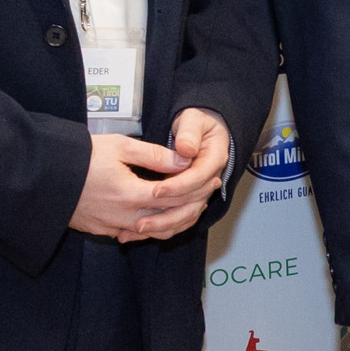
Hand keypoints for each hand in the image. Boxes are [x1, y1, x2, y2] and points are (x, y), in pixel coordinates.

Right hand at [70, 129, 220, 238]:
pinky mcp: (101, 230)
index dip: (197, 189)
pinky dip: (151, 228)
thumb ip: (154, 155)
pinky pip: (133, 235)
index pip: (176, 196)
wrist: (42, 176)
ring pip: (154, 232)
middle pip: (170, 218)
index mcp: (132, 194)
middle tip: (207, 193)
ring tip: (188, 205)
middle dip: (192, 205)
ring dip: (175, 221)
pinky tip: (159, 217)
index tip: (211, 180)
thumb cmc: (78, 157)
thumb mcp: (119, 146)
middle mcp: (124, 216)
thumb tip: (184, 159)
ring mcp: (111, 227)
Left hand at [126, 109, 233, 242]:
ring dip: (161, 227)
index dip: (177, 186)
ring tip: (135, 229)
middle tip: (141, 220)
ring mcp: (200, 191)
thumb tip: (186, 149)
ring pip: (185, 217)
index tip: (156, 190)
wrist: (202, 129)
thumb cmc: (197, 123)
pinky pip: (178, 218)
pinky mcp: (190, 199)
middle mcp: (209, 180)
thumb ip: (189, 133)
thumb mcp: (193, 120)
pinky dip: (160, 227)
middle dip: (166, 215)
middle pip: (192, 206)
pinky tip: (139, 231)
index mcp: (214, 159)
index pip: (197, 178)